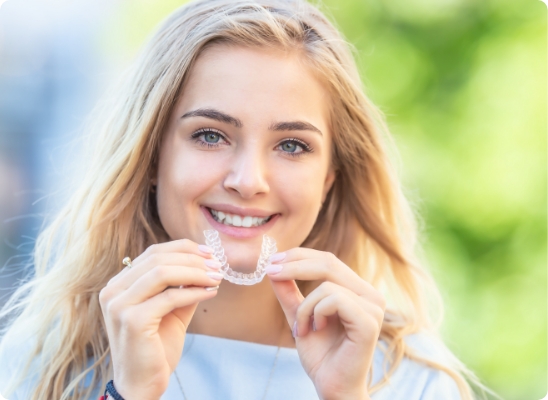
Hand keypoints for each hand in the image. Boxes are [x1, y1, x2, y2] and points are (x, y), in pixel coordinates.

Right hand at [99, 239, 222, 399]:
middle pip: (158, 259)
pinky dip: (194, 291)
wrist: (142, 385)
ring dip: (195, 272)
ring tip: (217, 277)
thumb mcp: (171, 310)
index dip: (183, 249)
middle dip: (193, 259)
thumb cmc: (156, 348)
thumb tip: (207, 264)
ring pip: (163, 272)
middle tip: (217, 265)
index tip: (209, 253)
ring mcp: (119, 305)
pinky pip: (170, 297)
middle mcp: (113, 291)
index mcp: (119, 285)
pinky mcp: (132, 320)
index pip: (153, 253)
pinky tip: (211, 292)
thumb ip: (182, 286)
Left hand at [267, 249, 384, 399]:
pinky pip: (334, 299)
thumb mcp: (299, 316)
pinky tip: (315, 330)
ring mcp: (373, 307)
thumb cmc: (321, 355)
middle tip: (271, 272)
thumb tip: (273, 267)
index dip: (299, 256)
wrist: (332, 386)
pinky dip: (315, 313)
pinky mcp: (369, 321)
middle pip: (329, 263)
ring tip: (301, 329)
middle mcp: (370, 295)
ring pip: (327, 285)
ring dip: (304, 307)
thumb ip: (289, 293)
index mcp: (357, 291)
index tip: (273, 261)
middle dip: (295, 265)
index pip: (328, 260)